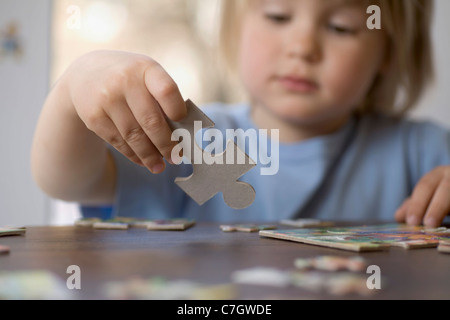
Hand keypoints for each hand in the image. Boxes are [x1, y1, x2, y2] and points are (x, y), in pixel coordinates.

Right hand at [66, 50, 185, 173]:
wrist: (85, 74)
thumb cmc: (130, 79)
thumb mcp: (146, 75)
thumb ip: (163, 99)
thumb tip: (179, 137)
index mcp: (145, 68)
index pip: (166, 91)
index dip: (177, 110)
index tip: (184, 125)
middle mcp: (124, 81)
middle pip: (151, 121)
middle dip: (166, 145)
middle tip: (176, 158)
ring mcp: (106, 99)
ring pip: (133, 136)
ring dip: (149, 156)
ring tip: (159, 167)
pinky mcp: (93, 116)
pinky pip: (118, 141)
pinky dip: (133, 155)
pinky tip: (142, 161)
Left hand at [395, 166, 449, 226]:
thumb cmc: (444, 192)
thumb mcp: (429, 195)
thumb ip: (415, 204)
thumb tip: (399, 216)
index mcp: (438, 174)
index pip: (425, 186)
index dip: (417, 204)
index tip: (411, 221)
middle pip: (445, 189)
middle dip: (436, 207)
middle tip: (428, 225)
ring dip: (446, 208)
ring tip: (440, 226)